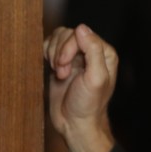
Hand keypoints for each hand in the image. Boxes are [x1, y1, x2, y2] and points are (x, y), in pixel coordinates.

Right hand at [43, 24, 117, 151]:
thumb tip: (82, 28)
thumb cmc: (88, 105)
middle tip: (62, 73)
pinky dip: (47, 55)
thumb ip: (93, 51)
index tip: (65, 67)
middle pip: (67, 34)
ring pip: (57, 38)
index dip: (68, 48)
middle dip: (60, 53)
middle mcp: (91, 52)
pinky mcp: (61, 63)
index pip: (81, 34)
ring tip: (60, 73)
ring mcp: (75, 57)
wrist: (75, 123)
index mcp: (104, 53)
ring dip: (53, 55)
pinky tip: (53, 70)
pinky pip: (49, 46)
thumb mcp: (95, 78)